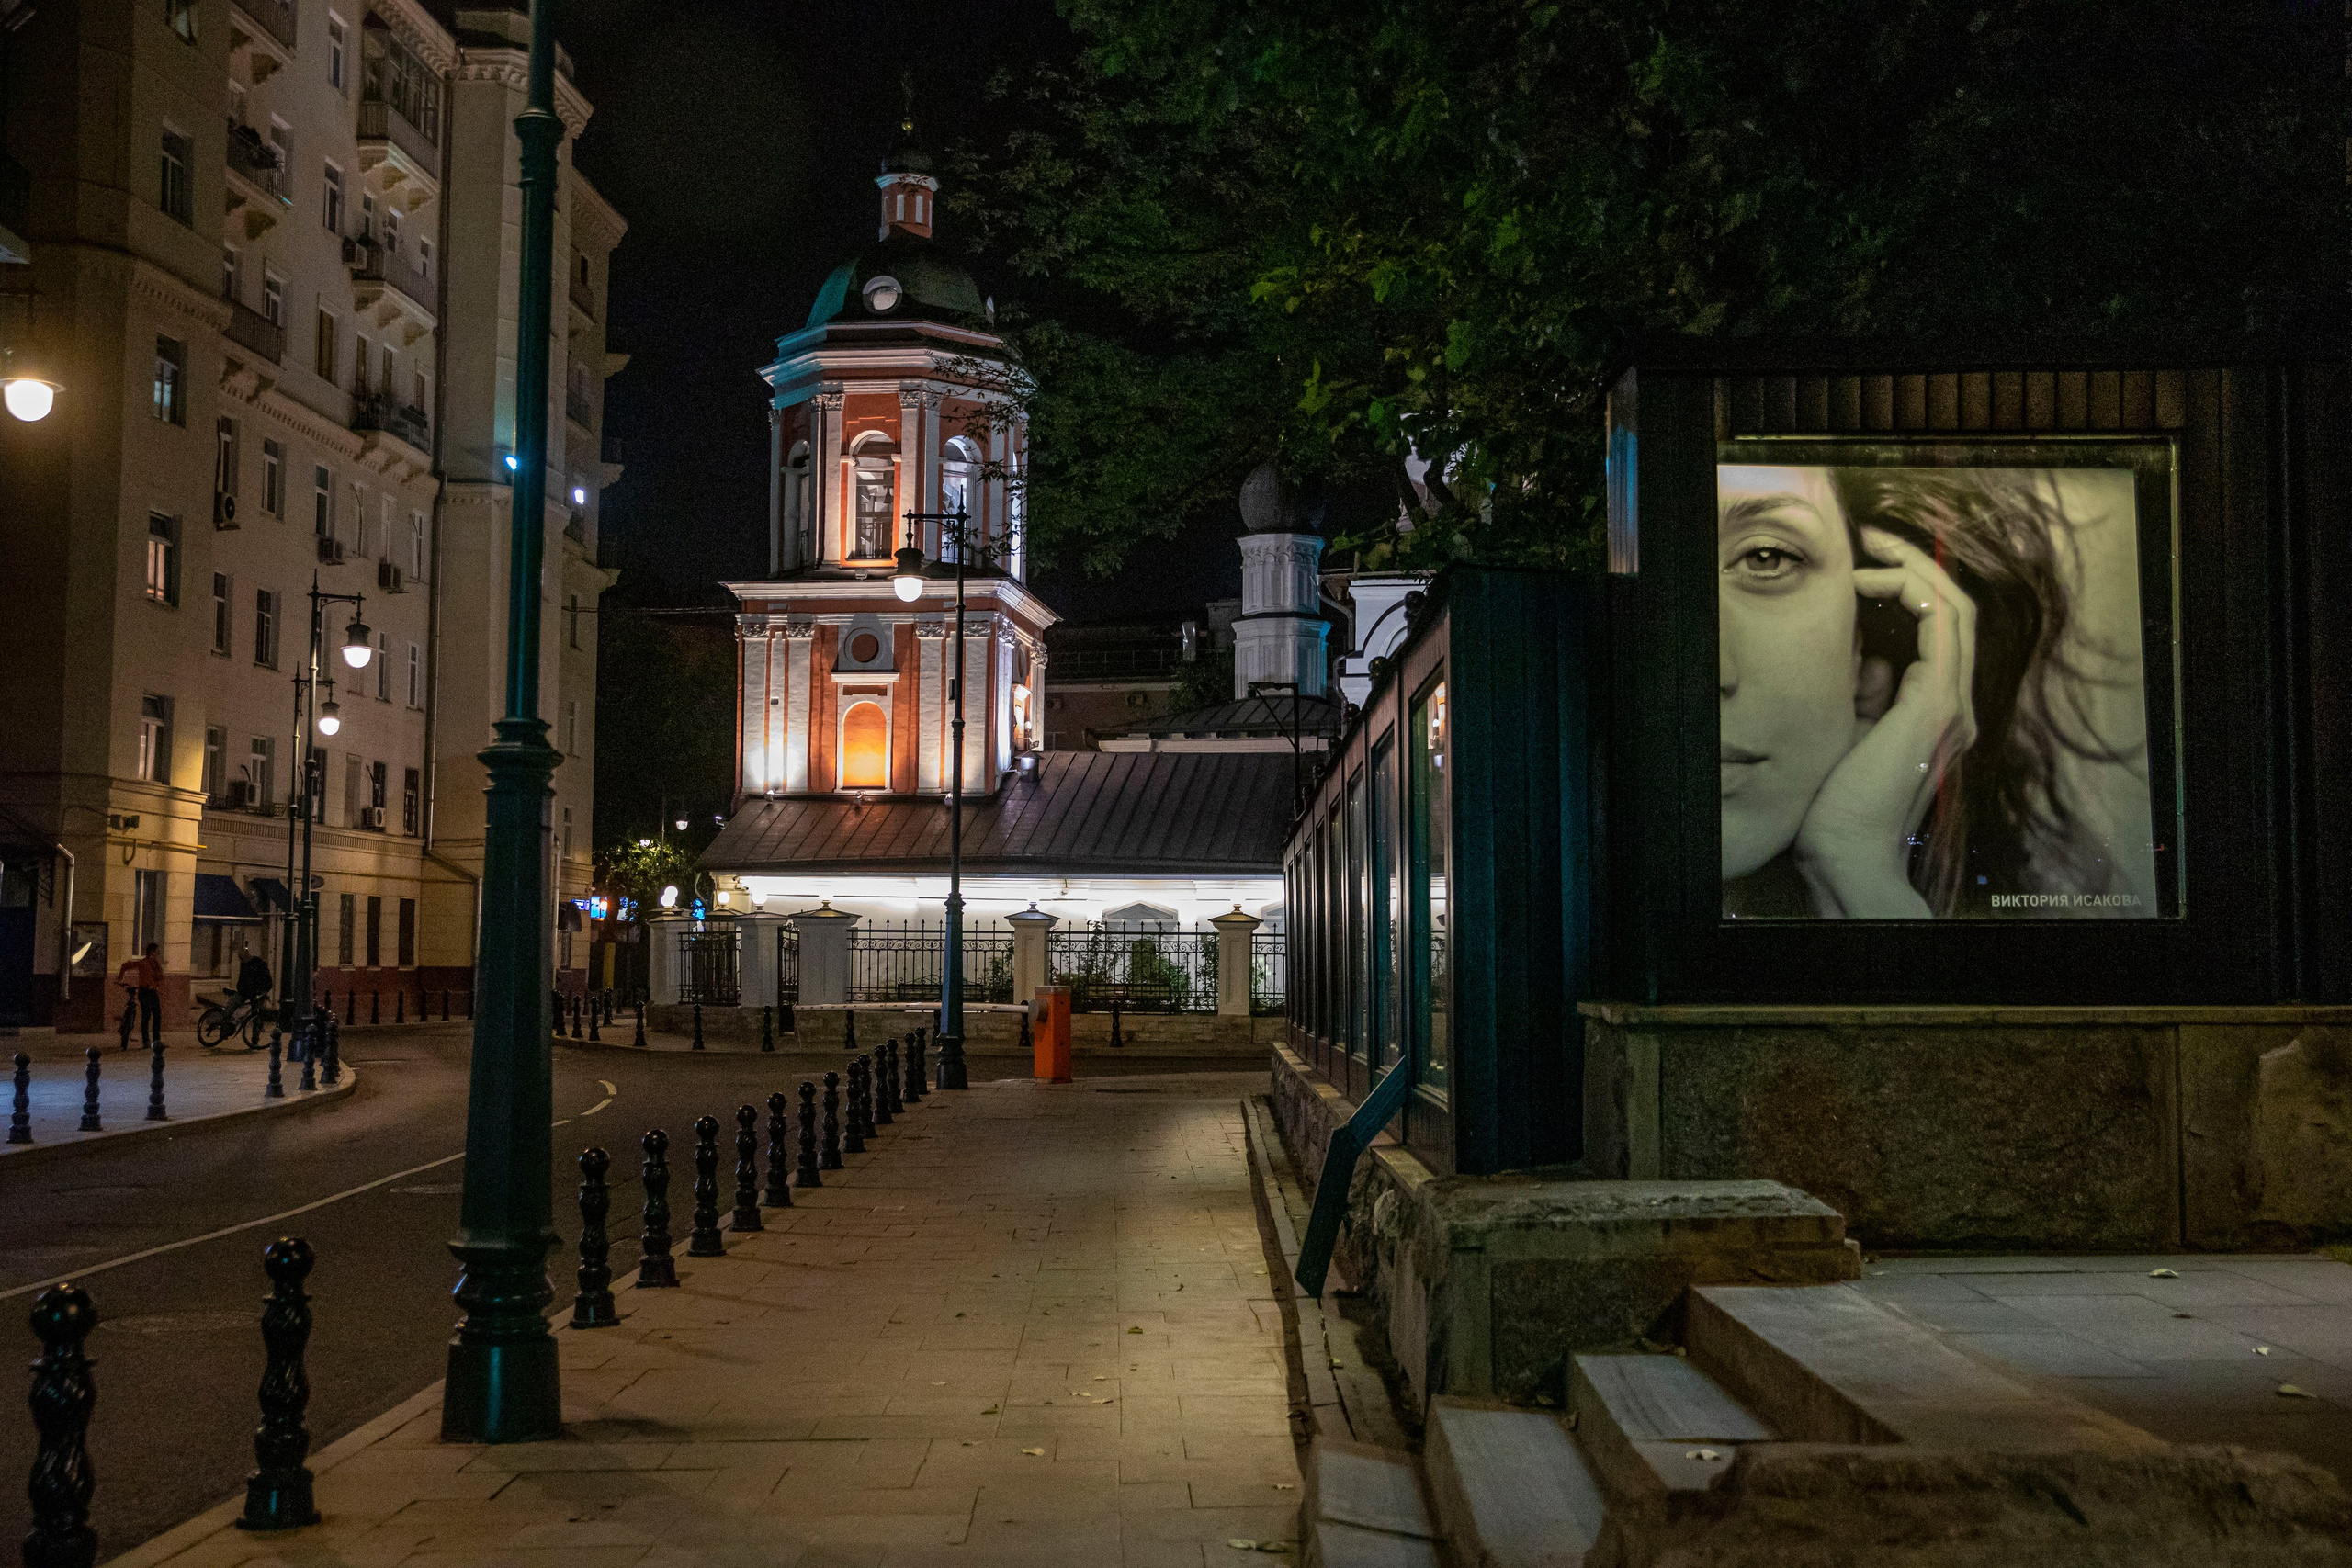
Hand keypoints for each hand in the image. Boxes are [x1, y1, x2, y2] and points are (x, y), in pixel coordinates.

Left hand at [1793, 525, 1977, 916]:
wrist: (1847, 853)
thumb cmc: (1839, 806)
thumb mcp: (1850, 732)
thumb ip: (1867, 695)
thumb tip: (1866, 656)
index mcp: (1935, 712)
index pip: (1939, 632)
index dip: (1907, 589)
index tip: (1862, 570)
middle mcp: (1954, 706)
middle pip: (1955, 612)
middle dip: (1916, 566)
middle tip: (1872, 537)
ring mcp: (1951, 706)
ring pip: (1955, 610)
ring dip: (1915, 569)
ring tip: (1873, 548)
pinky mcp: (1936, 707)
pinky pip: (1941, 628)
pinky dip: (1912, 593)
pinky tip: (1870, 583)